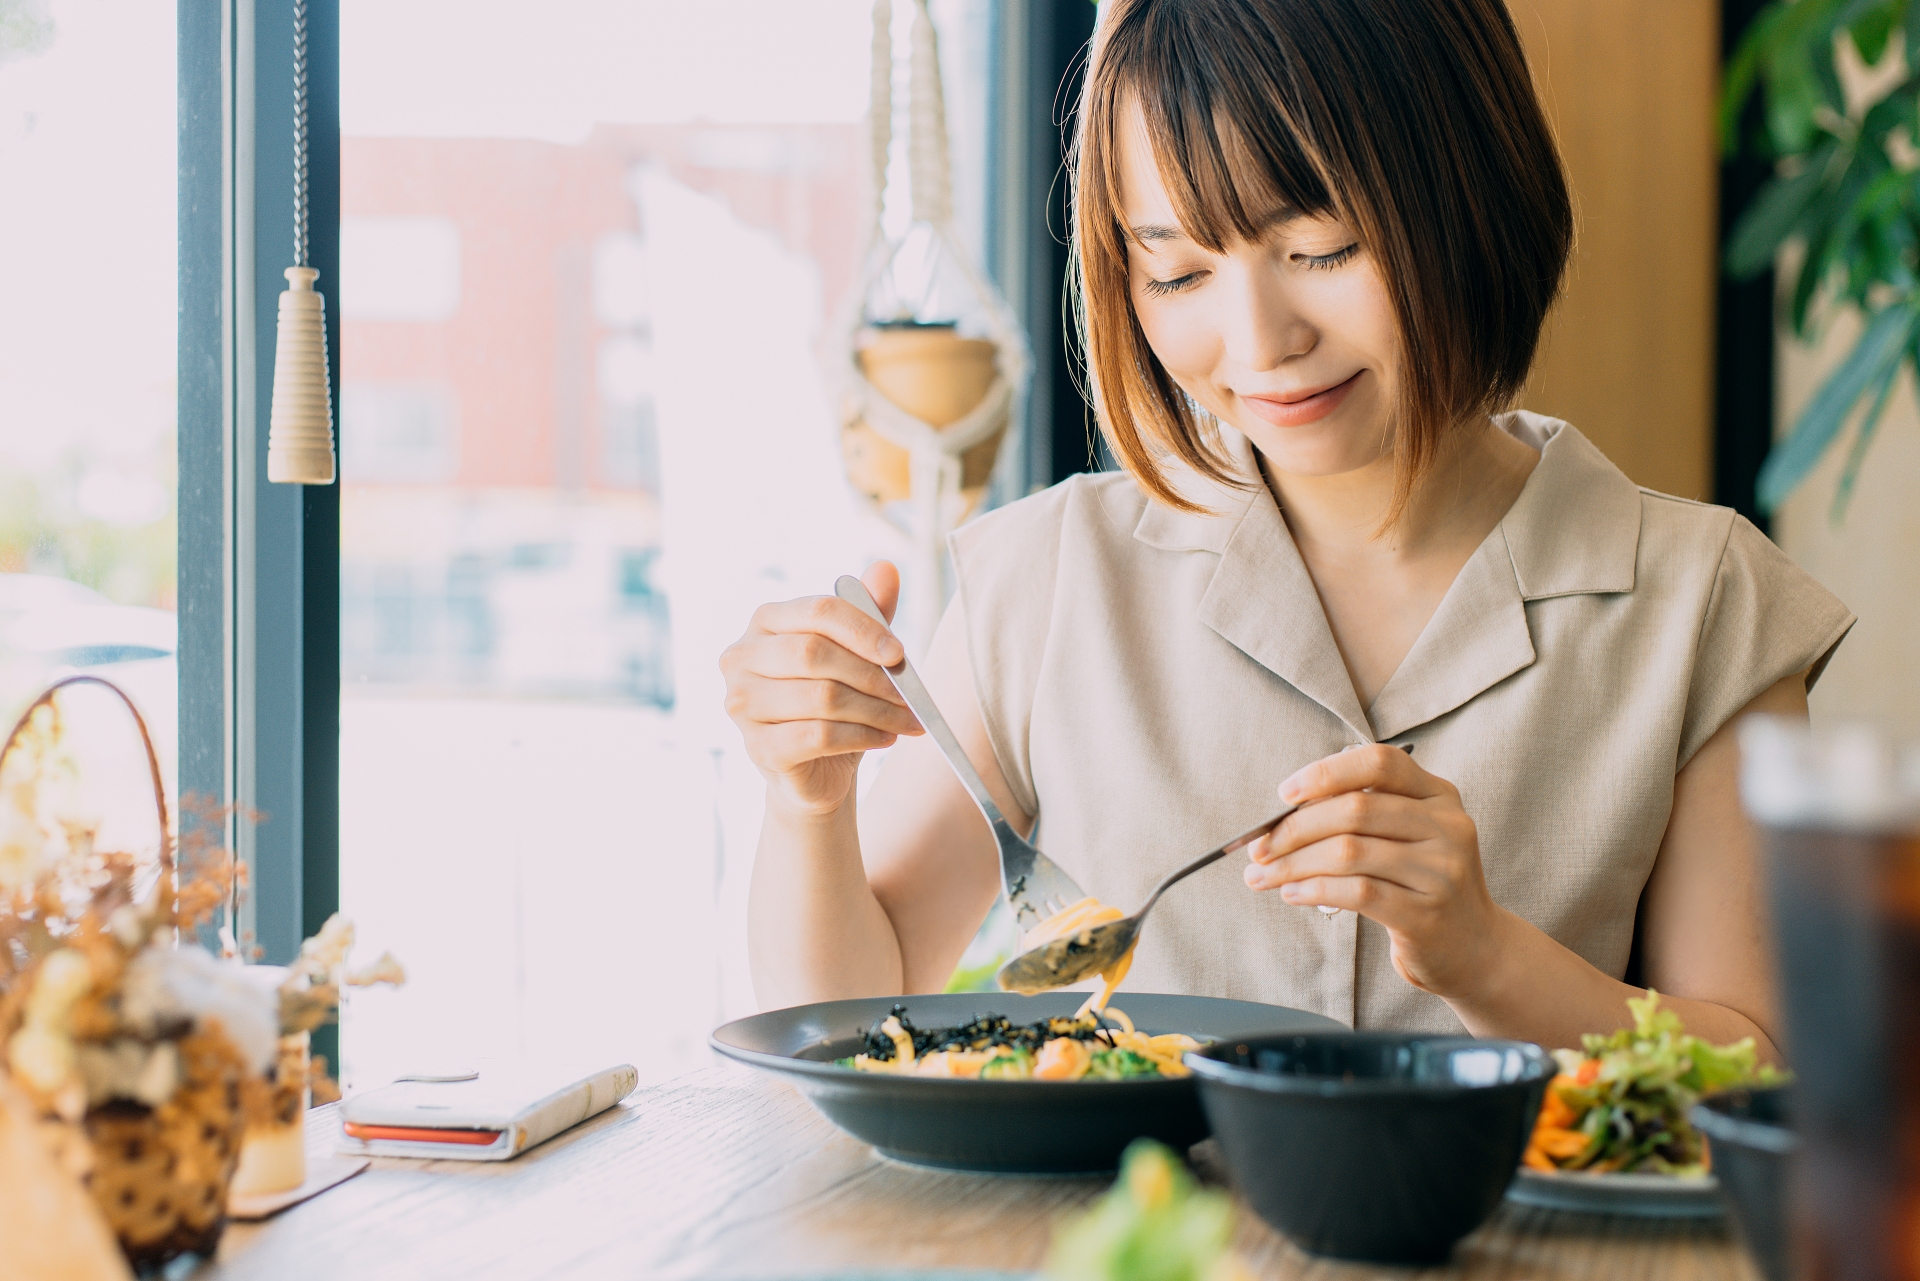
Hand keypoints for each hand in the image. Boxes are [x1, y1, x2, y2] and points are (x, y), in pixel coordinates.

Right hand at [719, 561, 922, 816]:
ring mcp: (742, 704)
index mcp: (766, 622)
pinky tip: (885, 739)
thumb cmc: (833, 704)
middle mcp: (741, 657)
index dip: (864, 629)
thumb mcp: (854, 655)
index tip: (900, 653)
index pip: (818, 611)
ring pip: (822, 697)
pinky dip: (862, 737)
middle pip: (815, 653)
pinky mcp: (757, 748)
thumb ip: (868, 613)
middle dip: (872, 675)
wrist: (815, 769)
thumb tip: (887, 569)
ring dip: (876, 711)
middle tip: (910, 695)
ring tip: (906, 720)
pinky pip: (819, 736)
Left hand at [1242, 744, 1508, 997]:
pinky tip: (1292, 893)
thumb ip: (1363, 815)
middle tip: (1258, 847)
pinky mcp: (1426, 915)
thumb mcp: (1408, 838)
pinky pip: (1356, 893)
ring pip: (1348, 852)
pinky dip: (1313, 890)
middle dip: (1294, 828)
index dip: (1326, 772)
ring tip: (1263, 876)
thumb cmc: (1423, 886)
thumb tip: (1283, 815)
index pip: (1380, 762)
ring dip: (1292, 864)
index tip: (1284, 794)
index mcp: (1439, 796)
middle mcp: (1447, 827)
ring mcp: (1441, 871)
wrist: (1476, 949)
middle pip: (1354, 809)